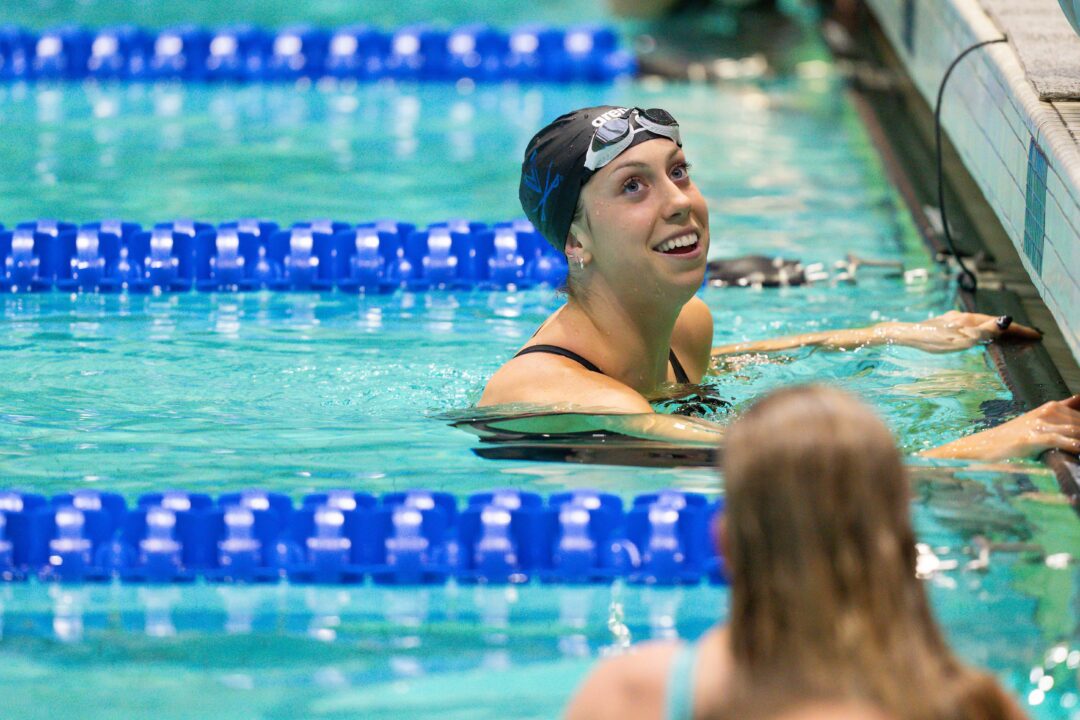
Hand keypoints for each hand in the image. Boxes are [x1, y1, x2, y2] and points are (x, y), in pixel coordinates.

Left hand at [877, 311, 1040, 352]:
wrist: (903, 335)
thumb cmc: (930, 340)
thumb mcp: (960, 339)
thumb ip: (983, 331)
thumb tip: (1006, 320)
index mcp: (968, 320)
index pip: (1000, 324)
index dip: (1018, 330)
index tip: (1035, 335)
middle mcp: (962, 316)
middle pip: (992, 322)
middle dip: (1011, 329)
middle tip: (1028, 336)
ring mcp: (953, 319)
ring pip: (981, 323)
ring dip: (997, 329)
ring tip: (1010, 336)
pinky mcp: (944, 324)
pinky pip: (971, 326)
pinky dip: (983, 330)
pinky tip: (979, 335)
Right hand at [922, 395, 1079, 459]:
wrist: (985, 445)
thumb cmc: (1013, 436)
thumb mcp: (1038, 420)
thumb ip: (1061, 412)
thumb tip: (1079, 400)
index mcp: (1051, 407)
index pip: (1079, 412)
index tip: (1078, 433)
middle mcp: (1047, 412)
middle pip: (1079, 422)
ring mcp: (1040, 424)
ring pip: (1075, 429)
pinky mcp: (1032, 438)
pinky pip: (1061, 440)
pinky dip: (1074, 445)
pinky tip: (1079, 449)